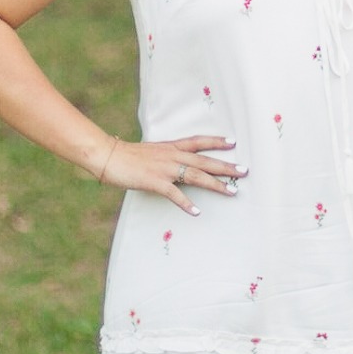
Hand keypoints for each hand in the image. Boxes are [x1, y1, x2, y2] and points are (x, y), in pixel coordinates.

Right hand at [101, 133, 245, 215]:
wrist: (108, 156)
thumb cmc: (127, 155)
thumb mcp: (151, 151)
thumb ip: (165, 156)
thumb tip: (175, 162)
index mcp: (170, 147)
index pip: (198, 141)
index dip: (216, 141)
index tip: (233, 142)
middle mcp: (172, 156)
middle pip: (204, 161)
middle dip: (226, 167)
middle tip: (244, 171)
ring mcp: (165, 169)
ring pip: (196, 176)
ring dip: (215, 184)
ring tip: (232, 191)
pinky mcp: (155, 182)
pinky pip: (175, 194)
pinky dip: (186, 203)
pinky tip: (197, 212)